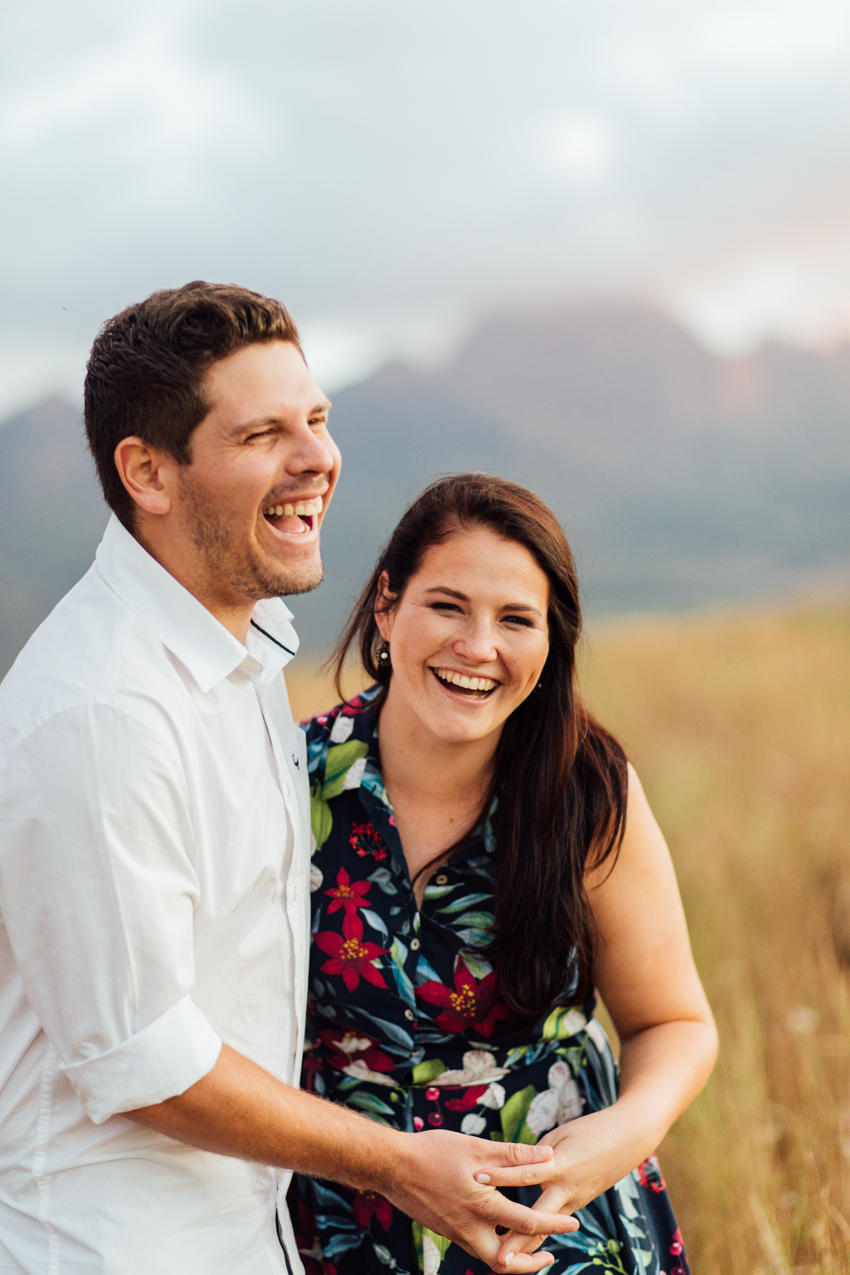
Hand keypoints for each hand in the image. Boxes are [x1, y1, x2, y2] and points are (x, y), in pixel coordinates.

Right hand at [385, 1130, 578, 1273]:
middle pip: (507, 1262)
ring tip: (529, 1245)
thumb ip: (513, 1155)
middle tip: (550, 1256)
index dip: (553, 1224)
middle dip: (531, 1264)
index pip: (527, 1223)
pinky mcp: (446, 1230)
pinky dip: (493, 1245)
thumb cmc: (433, 1152)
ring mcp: (456, 1233)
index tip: (573, 1225)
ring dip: (512, 1256)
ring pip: (489, 1257)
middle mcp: (470, 1228)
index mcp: (482, 1207)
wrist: (391, 1166)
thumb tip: (547, 1156)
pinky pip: (475, 1247)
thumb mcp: (476, 1148)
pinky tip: (497, 1229)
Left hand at [481, 1109, 641, 1266]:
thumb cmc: (592, 1130)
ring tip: (505, 1261)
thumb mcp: (561, 1135)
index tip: (477, 1179)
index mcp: (561, 1165)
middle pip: (538, 1218)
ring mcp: (575, 1201)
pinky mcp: (578, 1204)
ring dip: (527, 1245)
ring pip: (547, 1228)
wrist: (629, 1139)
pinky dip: (540, 1233)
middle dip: (518, 1240)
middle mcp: (568, 1189)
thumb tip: (515, 1167)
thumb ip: (537, 1155)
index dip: (501, 1175)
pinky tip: (522, 1245)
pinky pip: (555, 1221)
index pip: (526, 1172)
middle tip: (498, 1259)